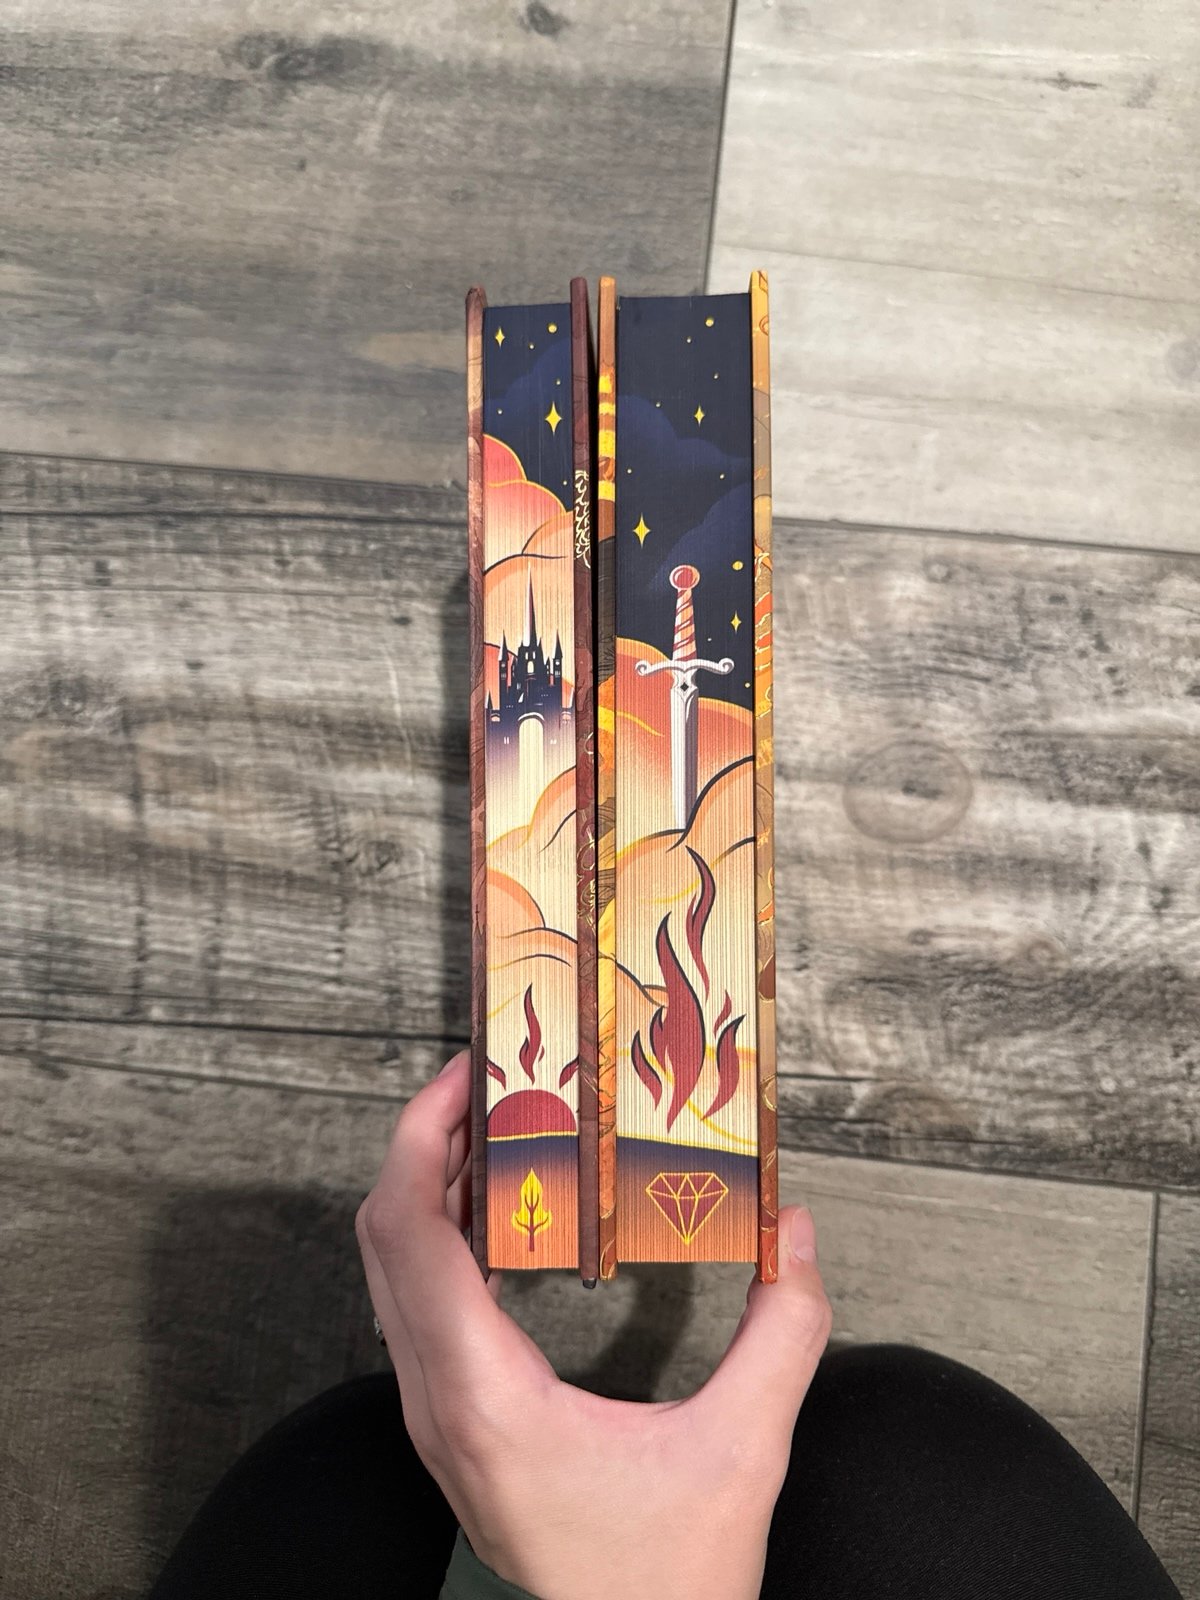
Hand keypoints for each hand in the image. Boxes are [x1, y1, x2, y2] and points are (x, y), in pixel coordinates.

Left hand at [357, 1050, 831, 1599]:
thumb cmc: (662, 1586)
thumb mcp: (741, 1454)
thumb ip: (783, 1337)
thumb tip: (795, 1235)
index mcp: (485, 1396)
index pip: (412, 1236)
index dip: (423, 1140)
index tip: (460, 1078)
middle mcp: (437, 1401)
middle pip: (384, 1239)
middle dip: (424, 1145)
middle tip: (486, 1084)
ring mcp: (434, 1417)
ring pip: (391, 1272)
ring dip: (429, 1189)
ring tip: (494, 1132)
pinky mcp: (451, 1426)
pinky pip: (415, 1306)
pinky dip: (439, 1239)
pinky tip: (499, 1216)